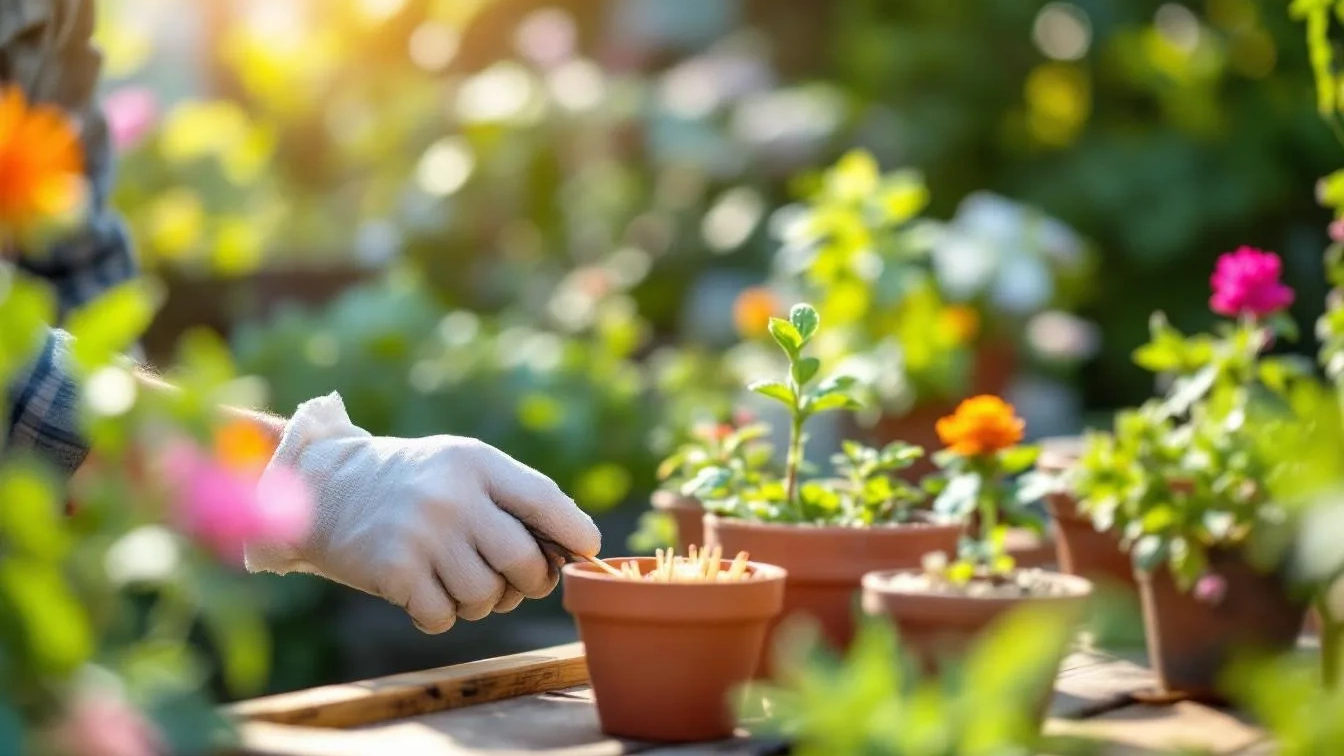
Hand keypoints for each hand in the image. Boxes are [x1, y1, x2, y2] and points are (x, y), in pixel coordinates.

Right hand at [245, 393, 599, 632]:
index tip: (585, 551)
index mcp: (476, 463)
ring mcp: (422, 533)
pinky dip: (438, 614)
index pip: (546, 501)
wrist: (323, 486)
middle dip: (528, 581)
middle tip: (514, 581)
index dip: (575, 533)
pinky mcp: (394, 570)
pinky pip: (443, 616)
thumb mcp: (461, 467)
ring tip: (456, 579)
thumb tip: (574, 549)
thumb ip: (513, 498)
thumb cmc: (412, 482)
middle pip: (524, 561)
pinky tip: (421, 590)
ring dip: (479, 601)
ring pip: (485, 596)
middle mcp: (453, 495)